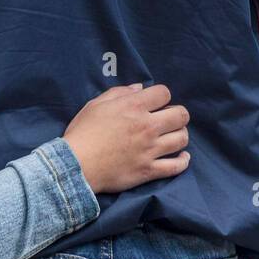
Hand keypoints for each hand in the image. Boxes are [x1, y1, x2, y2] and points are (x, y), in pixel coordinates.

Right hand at [63, 84, 190, 193]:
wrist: (75, 165)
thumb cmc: (82, 133)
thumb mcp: (96, 105)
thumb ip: (119, 93)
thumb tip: (139, 88)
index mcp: (134, 106)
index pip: (164, 93)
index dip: (161, 96)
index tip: (155, 104)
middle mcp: (147, 126)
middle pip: (181, 115)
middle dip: (177, 115)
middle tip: (168, 120)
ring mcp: (150, 150)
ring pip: (182, 139)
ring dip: (180, 136)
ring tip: (173, 137)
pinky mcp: (149, 170)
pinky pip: (176, 167)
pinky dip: (182, 161)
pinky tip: (182, 157)